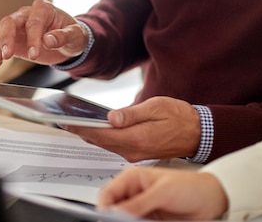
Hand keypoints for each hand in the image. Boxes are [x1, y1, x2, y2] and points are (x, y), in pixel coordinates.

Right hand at [0, 0, 88, 66]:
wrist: (68, 42)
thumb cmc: (72, 35)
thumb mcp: (75, 35)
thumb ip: (63, 36)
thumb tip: (48, 40)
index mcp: (43, 9)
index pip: (34, 22)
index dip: (32, 38)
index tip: (34, 55)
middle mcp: (27, 14)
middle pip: (9, 21)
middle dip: (7, 38)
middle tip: (8, 54)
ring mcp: (17, 25)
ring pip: (0, 29)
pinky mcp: (12, 38)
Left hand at [63, 97, 200, 161]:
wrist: (198, 133)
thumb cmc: (179, 117)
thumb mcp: (156, 107)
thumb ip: (132, 114)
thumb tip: (111, 117)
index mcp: (137, 138)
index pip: (101, 135)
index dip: (81, 128)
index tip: (66, 122)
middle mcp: (133, 150)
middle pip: (99, 141)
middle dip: (81, 131)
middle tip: (63, 120)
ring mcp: (135, 154)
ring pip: (105, 144)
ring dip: (90, 135)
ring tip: (74, 122)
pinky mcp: (137, 152)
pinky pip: (114, 145)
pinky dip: (102, 137)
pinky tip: (94, 127)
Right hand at [98, 166, 227, 219]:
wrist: (213, 200)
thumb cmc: (190, 187)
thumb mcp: (162, 193)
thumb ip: (138, 203)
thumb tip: (116, 211)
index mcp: (131, 178)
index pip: (108, 193)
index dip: (104, 206)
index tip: (107, 218)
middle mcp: (133, 193)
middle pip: (114, 208)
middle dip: (114, 217)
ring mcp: (141, 208)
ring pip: (123, 219)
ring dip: (124, 221)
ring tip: (139, 221)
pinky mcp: (149, 220)